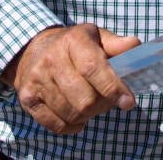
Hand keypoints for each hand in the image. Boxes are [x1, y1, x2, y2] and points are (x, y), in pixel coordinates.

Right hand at [2, 24, 139, 134]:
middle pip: (85, 99)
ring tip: (89, 103)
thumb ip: (116, 44)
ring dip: (87, 115)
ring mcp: (37, 79)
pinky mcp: (27, 98)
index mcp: (73, 40)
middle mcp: (51, 58)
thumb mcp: (95, 37)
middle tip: (106, 99)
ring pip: (72, 114)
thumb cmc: (72, 45)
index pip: (93, 67)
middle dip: (102, 105)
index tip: (128, 102)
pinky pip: (56, 125)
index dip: (113, 87)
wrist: (32, 49)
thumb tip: (135, 45)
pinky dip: (72, 126)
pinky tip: (75, 115)